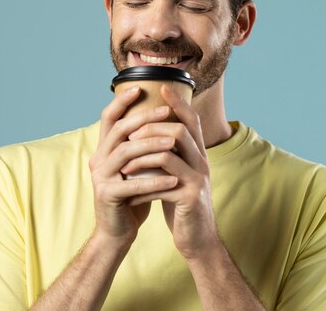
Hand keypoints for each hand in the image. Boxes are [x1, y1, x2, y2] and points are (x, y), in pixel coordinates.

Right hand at [88, 85, 178, 249]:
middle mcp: (98, 159)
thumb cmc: (131, 197)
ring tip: (173, 142)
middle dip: (143, 118)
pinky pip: (132, 184)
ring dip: (151, 145)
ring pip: (126, 153)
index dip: (122, 102)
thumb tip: (162, 120)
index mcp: (104, 150)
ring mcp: (100, 177)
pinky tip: (174, 179)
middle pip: (119, 130)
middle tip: (166, 111)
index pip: (109, 119)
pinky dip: (154, 181)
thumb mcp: (137, 168)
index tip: (140, 87)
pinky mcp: (107, 195)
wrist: (117, 232)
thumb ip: (141, 147)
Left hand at [120, 85, 220, 259]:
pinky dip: (143, 185)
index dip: (177, 102)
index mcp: (198, 154)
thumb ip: (169, 155)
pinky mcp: (191, 197)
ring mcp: (198, 179)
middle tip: (129, 136)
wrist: (197, 238)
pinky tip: (130, 192)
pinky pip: (163, 183)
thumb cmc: (181, 204)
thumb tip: (147, 134)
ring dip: (142, 155)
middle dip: (151, 128)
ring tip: (123, 163)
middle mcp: (202, 161)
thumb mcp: (176, 176)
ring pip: (169, 153)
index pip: (191, 120)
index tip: (161, 88)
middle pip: (180, 130)